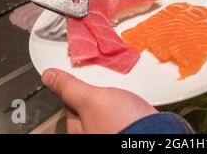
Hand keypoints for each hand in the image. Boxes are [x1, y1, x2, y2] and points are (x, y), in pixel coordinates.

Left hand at [42, 68, 157, 133]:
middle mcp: (96, 132)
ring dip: (115, 94)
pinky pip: (126, 109)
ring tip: (121, 84)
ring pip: (110, 105)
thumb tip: (49, 77)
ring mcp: (115, 129)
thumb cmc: (122, 124)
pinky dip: (129, 100)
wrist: (157, 133)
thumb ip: (69, 87)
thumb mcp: (90, 99)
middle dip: (98, 89)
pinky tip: (133, 95)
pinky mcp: (133, 126)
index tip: (81, 74)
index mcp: (80, 131)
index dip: (75, 86)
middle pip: (91, 105)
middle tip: (104, 78)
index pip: (70, 104)